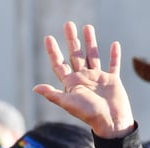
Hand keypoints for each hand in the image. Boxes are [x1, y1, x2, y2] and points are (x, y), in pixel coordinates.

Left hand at [33, 22, 133, 138]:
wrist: (110, 122)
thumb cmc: (88, 114)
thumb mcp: (68, 103)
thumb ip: (52, 94)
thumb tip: (35, 88)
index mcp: (71, 84)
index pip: (59, 65)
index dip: (53, 52)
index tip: (48, 38)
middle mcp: (83, 79)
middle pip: (75, 55)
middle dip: (71, 40)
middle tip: (68, 24)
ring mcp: (97, 78)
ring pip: (93, 56)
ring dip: (90, 42)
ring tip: (87, 27)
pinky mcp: (112, 80)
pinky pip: (113, 65)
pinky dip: (114, 55)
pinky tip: (115, 44)